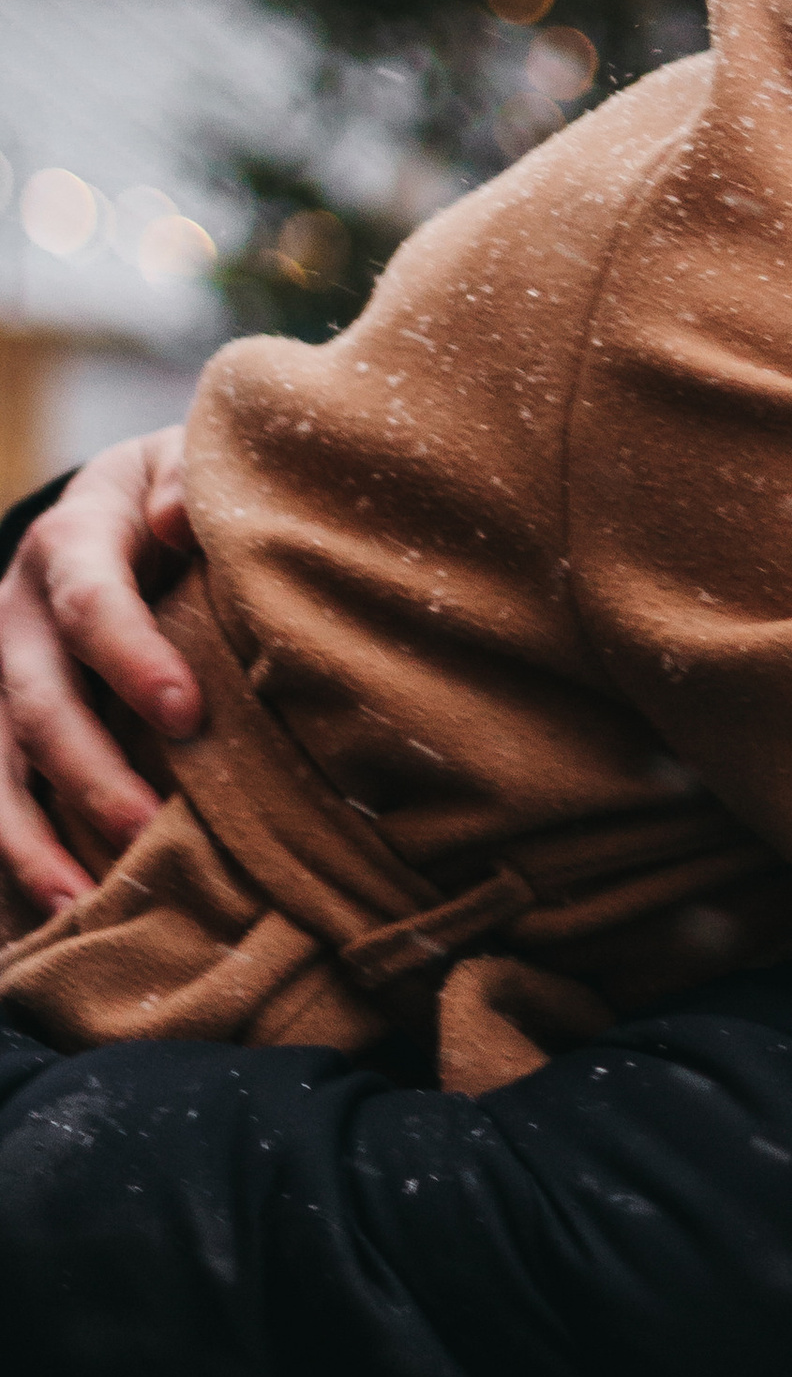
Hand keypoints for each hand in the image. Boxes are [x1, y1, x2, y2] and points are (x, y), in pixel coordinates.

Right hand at [0, 428, 197, 914]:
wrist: (121, 503)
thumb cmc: (179, 493)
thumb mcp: (186, 466)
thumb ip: (186, 487)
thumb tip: (176, 519)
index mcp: (71, 540)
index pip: (90, 601)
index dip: (133, 658)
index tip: (188, 715)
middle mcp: (15, 610)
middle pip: (35, 700)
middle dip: (87, 771)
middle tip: (146, 829)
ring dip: (30, 839)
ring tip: (80, 902)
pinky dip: (9, 852)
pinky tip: (48, 910)